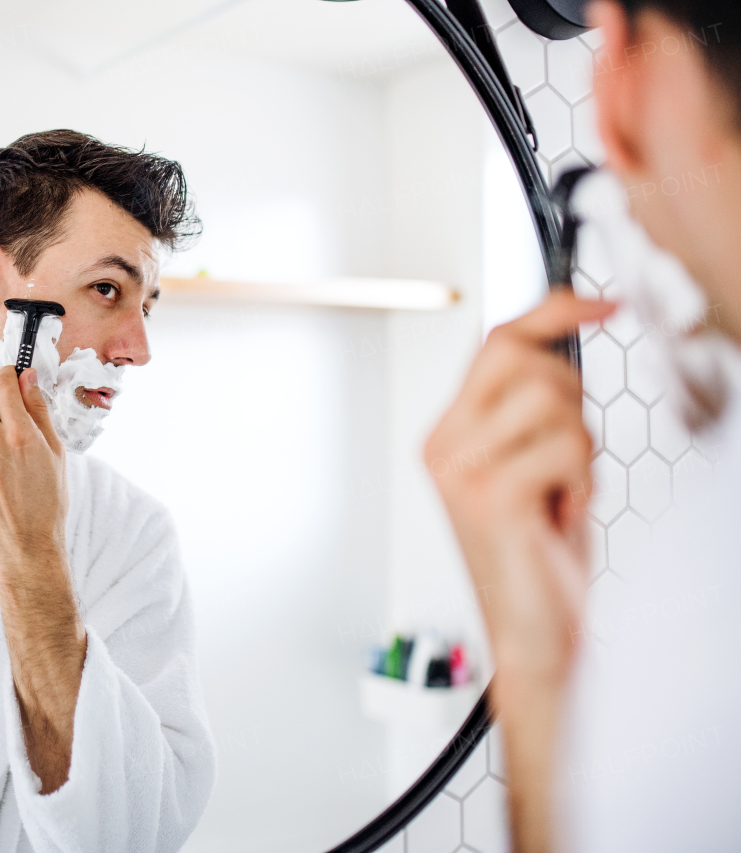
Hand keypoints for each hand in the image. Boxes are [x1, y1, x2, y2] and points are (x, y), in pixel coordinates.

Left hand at [0, 365, 68, 564]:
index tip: (12, 376)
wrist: (25, 544)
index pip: (3, 383)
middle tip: (8, 411)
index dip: (8, 375)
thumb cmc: (47, 502)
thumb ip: (39, 411)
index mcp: (21, 434)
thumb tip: (28, 378)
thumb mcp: (55, 453)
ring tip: (3, 450)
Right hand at [426, 292, 615, 686]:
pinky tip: (561, 512)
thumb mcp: (535, 466)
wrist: (531, 631)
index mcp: (450, 433)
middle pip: (521, 358)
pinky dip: (581, 480)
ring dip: (581, 449)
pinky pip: (563, 447)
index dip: (554, 311)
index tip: (602, 305)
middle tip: (569, 451)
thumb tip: (569, 342)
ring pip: (551, 401)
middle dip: (571, 394)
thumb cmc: (536, 554)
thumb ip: (534, 409)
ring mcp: (461, 470)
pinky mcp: (490, 496)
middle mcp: (445, 446)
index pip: (496, 342)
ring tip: (563, 490)